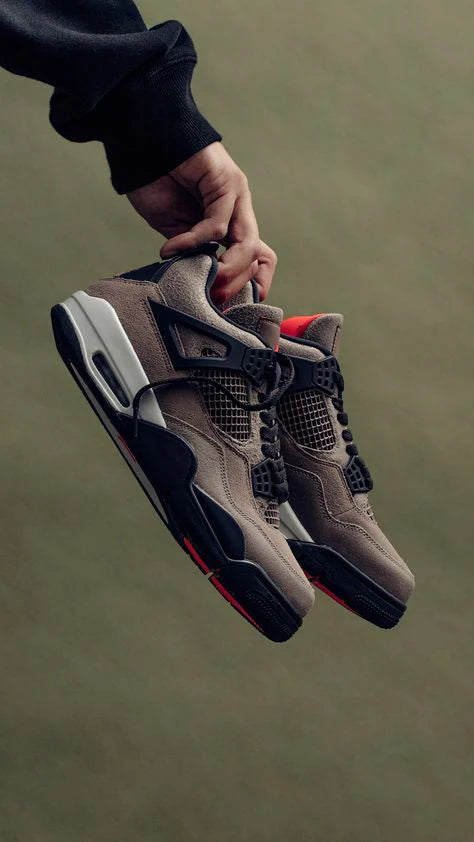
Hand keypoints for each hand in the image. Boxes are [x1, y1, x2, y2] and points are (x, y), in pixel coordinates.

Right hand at [126, 142, 276, 302]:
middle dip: (237, 283)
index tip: (229, 305)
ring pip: (246, 244)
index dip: (252, 283)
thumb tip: (206, 286)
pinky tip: (171, 248)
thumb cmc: (154, 183)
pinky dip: (193, 241)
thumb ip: (194, 254)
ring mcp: (236, 194)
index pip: (260, 258)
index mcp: (232, 222)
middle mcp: (239, 209)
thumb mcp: (176, 232)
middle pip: (258, 255)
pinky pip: (217, 224)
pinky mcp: (225, 181)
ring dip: (225, 269)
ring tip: (199, 278)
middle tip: (212, 298)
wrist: (141, 142)